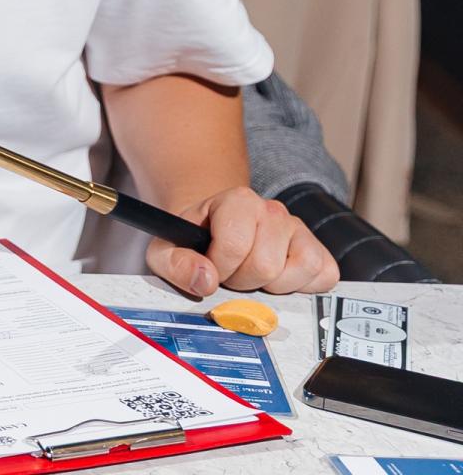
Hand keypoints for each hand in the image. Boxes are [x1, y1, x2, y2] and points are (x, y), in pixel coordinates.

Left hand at [146, 186, 338, 295]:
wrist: (214, 231)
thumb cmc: (193, 242)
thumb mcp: (166, 251)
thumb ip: (176, 264)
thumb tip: (206, 280)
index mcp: (237, 200)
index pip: (234, 245)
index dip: (219, 267)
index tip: (210, 266)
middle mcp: (273, 210)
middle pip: (265, 265)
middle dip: (242, 280)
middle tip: (231, 272)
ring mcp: (299, 229)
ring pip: (298, 271)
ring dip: (270, 286)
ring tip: (252, 275)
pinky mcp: (319, 251)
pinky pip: (323, 277)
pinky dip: (300, 288)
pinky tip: (277, 279)